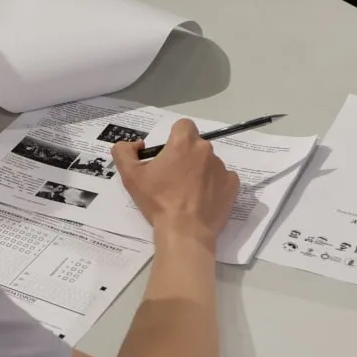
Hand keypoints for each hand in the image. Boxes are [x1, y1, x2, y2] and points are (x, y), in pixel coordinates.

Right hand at [112, 120, 239, 246]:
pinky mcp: (233, 185)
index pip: (183, 125)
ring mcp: (222, 167)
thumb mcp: (130, 176)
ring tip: (188, 193)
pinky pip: (223, 178)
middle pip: (196, 145)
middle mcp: (206, 150)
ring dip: (200, 171)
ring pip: (209, 162)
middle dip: (186, 156)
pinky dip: (215, 185)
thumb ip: (123, 151)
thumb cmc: (157, 201)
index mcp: (183, 142)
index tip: (168, 154)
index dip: (175, 136)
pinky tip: (204, 199)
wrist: (185, 231)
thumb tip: (136, 145)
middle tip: (173, 177)